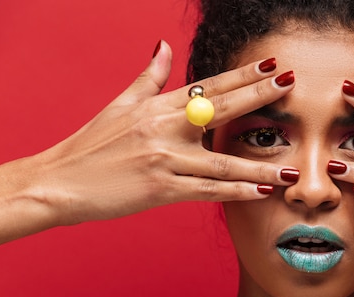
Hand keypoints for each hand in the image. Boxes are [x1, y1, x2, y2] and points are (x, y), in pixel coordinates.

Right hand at [22, 41, 297, 226]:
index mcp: (157, 106)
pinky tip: (260, 193)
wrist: (60, 181)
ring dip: (261, 167)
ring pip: (223, 162)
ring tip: (293, 171)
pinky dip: (235, 192)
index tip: (271, 66)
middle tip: (293, 85)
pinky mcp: (160, 189)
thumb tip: (164, 46)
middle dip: (260, 96)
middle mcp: (164, 128)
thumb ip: (150, 77)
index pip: (208, 85)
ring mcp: (164, 159)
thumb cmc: (92, 144)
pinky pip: (207, 191)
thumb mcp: (121, 103)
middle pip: (221, 109)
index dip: (242, 75)